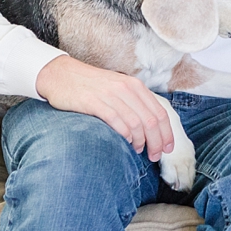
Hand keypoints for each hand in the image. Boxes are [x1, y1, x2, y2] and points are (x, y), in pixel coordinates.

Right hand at [36, 54, 174, 160]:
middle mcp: (127, 88)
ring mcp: (111, 95)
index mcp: (136, 86)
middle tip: (155, 156)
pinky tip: (125, 143)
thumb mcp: (119, 89)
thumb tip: (151, 129)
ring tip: (138, 151)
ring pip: (136, 123)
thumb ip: (134, 104)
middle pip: (151, 120)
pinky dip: (124, 135)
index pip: (160, 113)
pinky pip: (116, 121)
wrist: (62, 75)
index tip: (168, 148)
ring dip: (141, 142)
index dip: (167, 133)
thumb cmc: (92, 87)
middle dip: (157, 142)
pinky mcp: (94, 102)